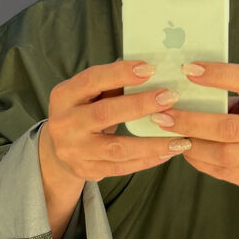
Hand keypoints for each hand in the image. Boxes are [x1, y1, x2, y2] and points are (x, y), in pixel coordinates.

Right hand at [41, 60, 191, 182]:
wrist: (58, 149)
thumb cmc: (83, 109)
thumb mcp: (89, 92)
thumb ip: (112, 81)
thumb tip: (149, 68)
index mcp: (64, 95)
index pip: (92, 80)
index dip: (120, 73)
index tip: (150, 68)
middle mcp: (64, 124)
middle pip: (104, 113)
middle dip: (140, 105)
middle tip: (170, 97)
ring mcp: (74, 151)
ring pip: (117, 148)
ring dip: (152, 143)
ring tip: (180, 138)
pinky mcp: (87, 170)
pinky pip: (122, 167)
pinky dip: (148, 159)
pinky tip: (168, 152)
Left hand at [150, 61, 238, 191]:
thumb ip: (228, 93)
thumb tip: (184, 85)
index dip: (218, 74)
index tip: (188, 69)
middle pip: (227, 127)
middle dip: (190, 121)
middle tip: (163, 115)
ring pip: (221, 154)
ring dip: (190, 143)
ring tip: (169, 133)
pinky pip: (218, 170)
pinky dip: (196, 158)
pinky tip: (183, 147)